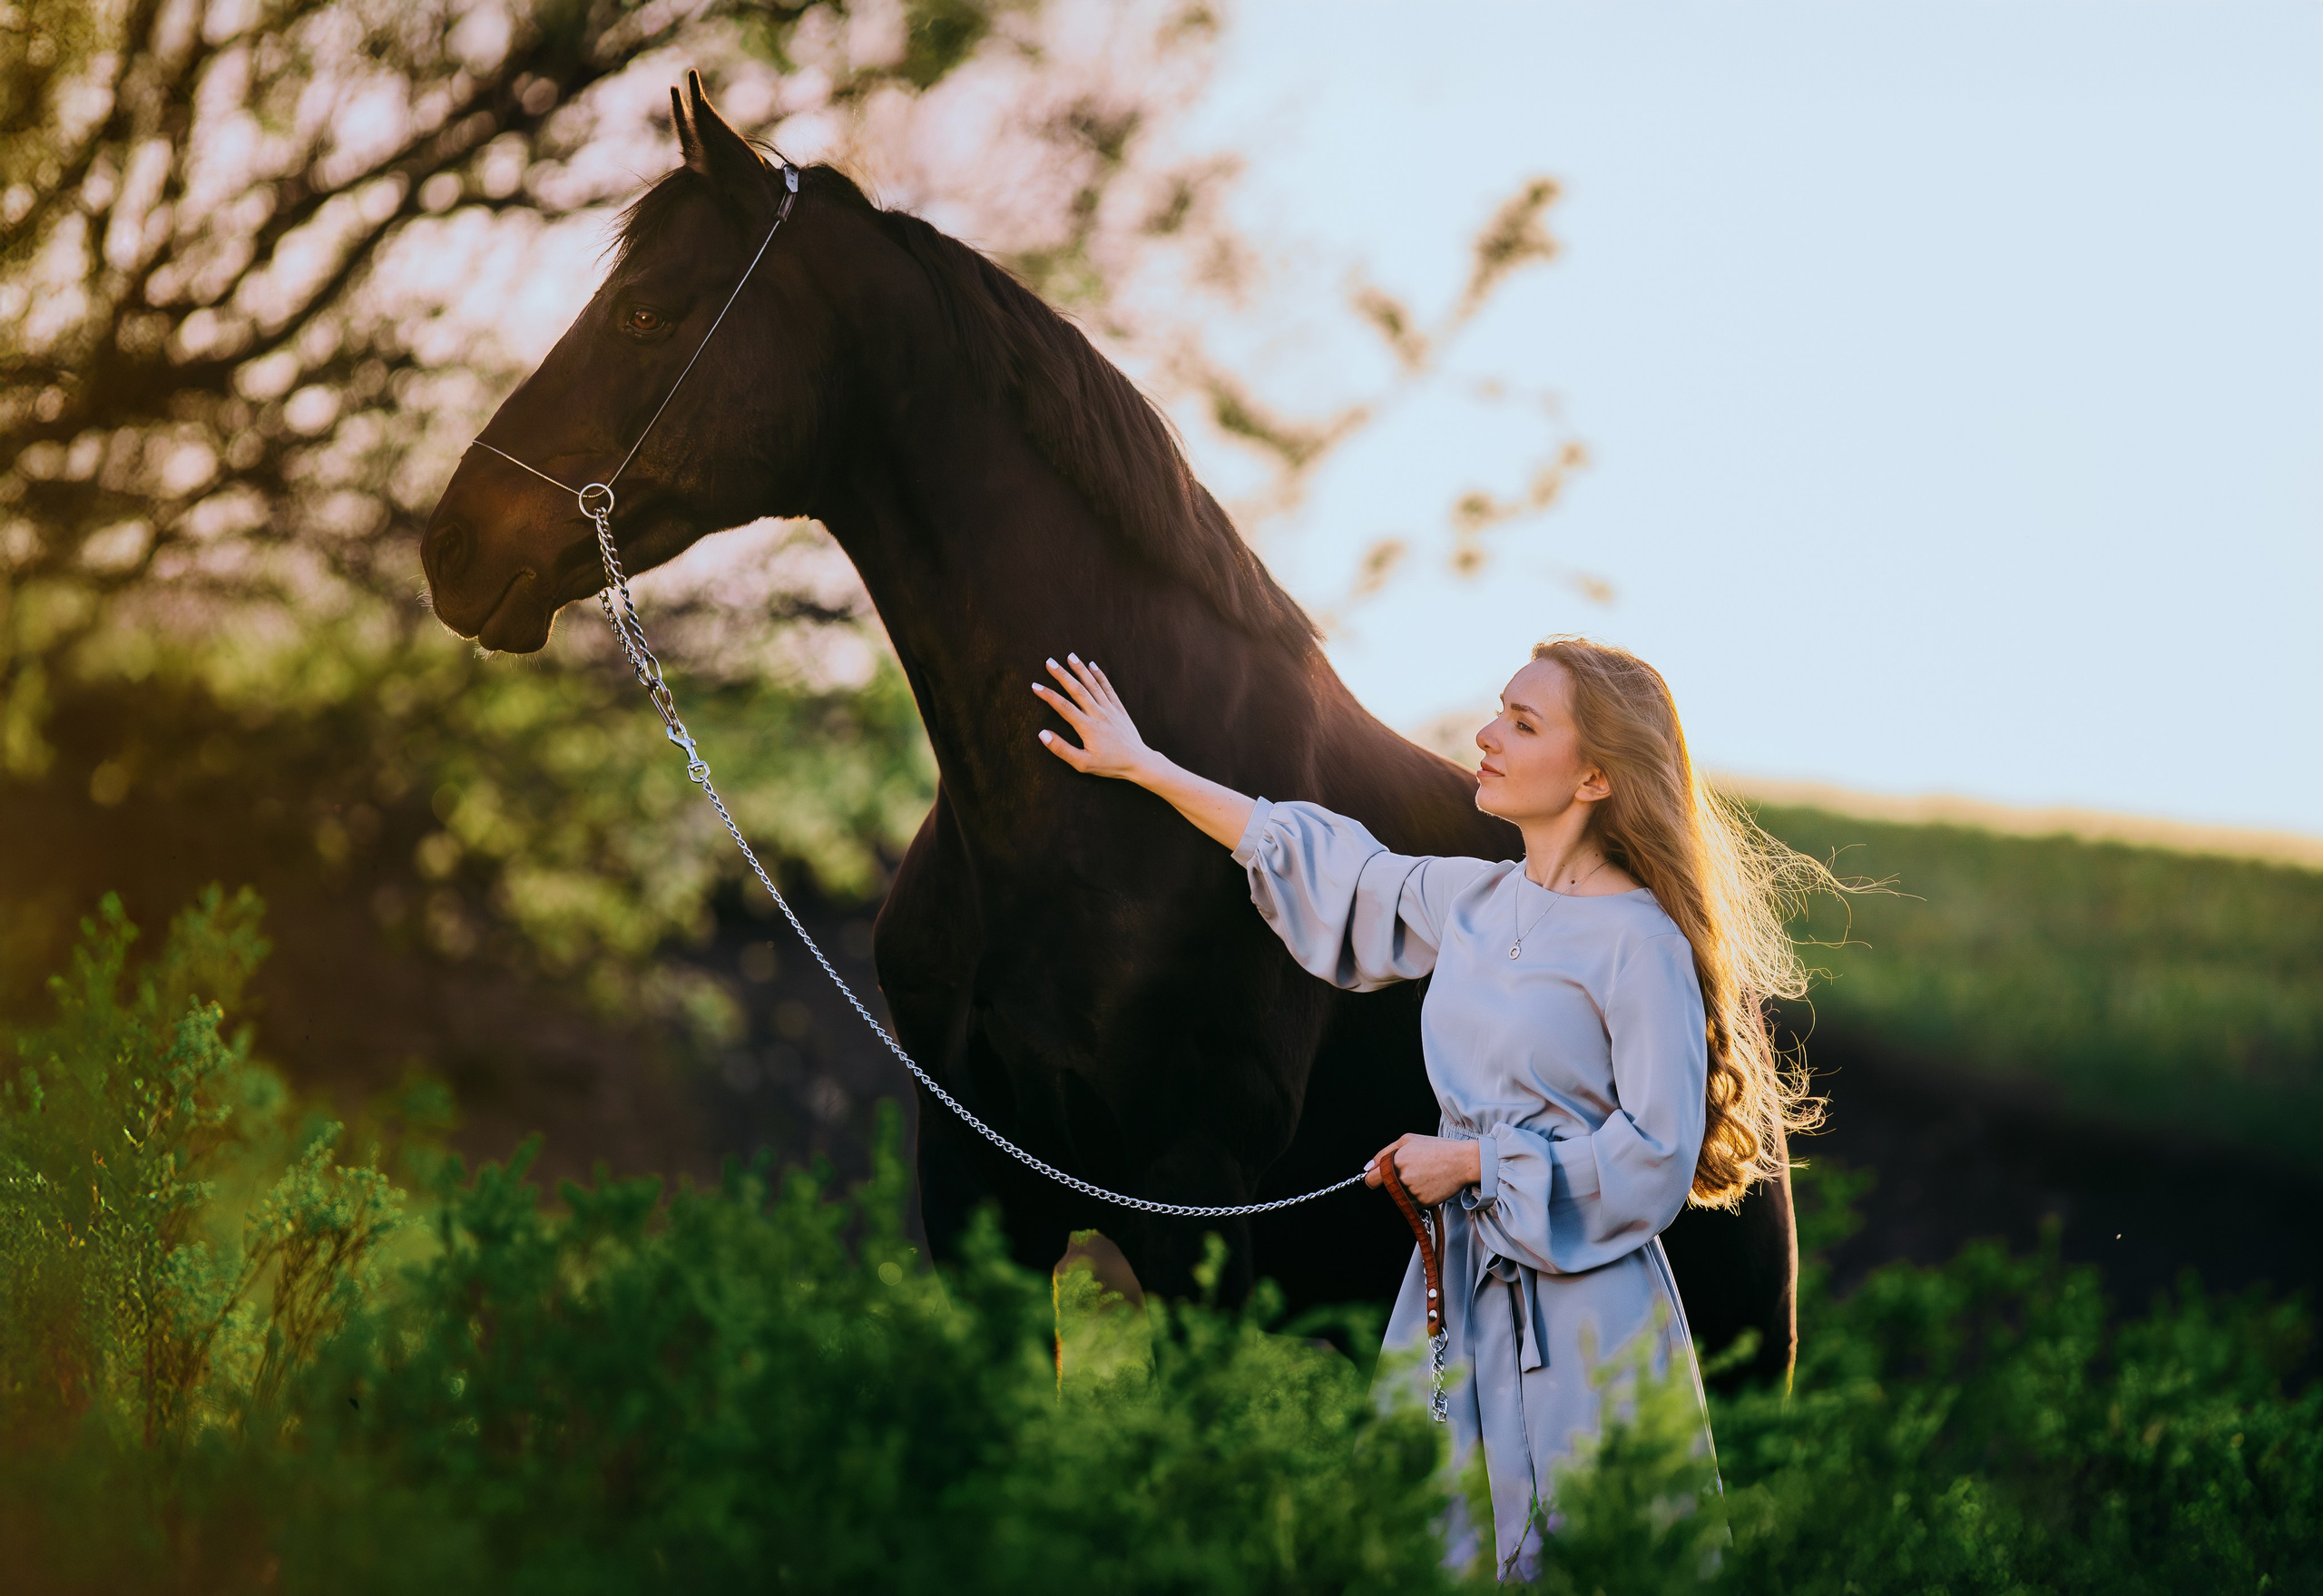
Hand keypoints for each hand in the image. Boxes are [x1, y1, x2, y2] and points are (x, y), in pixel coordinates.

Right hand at [1033, 654, 1155, 781]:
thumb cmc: (1109, 765)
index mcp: (1087, 727)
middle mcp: (1099, 714)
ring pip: (1093, 685)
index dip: (1048, 695)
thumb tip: (1042, 734)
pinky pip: (1108, 688)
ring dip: (1080, 670)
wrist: (1138, 762)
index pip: (1063, 707)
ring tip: (1070, 656)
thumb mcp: (1083, 764)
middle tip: (1049, 662)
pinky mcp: (1119, 709)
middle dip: (1062, 675)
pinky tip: (1092, 665)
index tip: (1035, 686)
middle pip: (1077, 690)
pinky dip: (1100, 676)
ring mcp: (1110, 709)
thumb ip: (1062, 749)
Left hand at [1363, 1133, 1482, 1207]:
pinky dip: (1418, 1197)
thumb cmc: (1436, 1148)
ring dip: (1406, 1190)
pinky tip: (1430, 1184)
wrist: (1463, 1162)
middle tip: (1410, 1174)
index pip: (1371, 1179)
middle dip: (1392, 1184)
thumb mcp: (1408, 1140)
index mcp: (1394, 1162)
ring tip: (1424, 1176)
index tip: (1377, 1179)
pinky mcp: (1423, 1203)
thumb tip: (1367, 1168)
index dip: (1372, 1179)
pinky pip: (1413, 1203)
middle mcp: (1401, 1179)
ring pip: (1400, 1197)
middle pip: (1387, 1189)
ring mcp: (1411, 1192)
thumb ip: (1383, 1153)